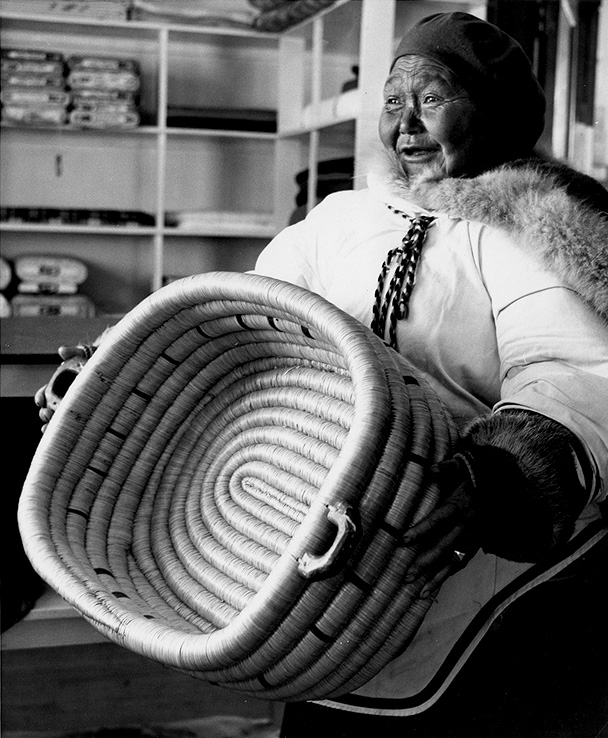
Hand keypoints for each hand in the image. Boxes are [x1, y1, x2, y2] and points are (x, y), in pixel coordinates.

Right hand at [34, 344, 93, 431]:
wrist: (118, 367)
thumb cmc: (101, 360)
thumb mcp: (89, 354)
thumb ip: (75, 351)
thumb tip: (62, 351)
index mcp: (62, 385)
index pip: (46, 393)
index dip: (41, 397)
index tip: (41, 400)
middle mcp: (66, 398)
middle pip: (49, 409)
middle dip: (45, 413)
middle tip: (47, 414)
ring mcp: (76, 408)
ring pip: (58, 420)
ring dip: (52, 425)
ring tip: (50, 428)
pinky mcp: (87, 416)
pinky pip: (74, 425)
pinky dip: (65, 431)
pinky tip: (62, 436)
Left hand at [400, 455, 479, 597]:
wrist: (504, 486)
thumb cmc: (476, 475)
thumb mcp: (464, 467)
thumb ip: (447, 468)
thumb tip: (430, 469)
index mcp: (460, 505)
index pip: (438, 520)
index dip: (421, 530)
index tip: (403, 540)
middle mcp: (467, 525)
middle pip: (444, 547)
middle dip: (425, 563)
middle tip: (406, 576)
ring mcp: (473, 537)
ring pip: (453, 561)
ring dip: (436, 577)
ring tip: (419, 592)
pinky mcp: (476, 544)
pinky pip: (462, 563)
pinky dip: (448, 576)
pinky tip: (434, 589)